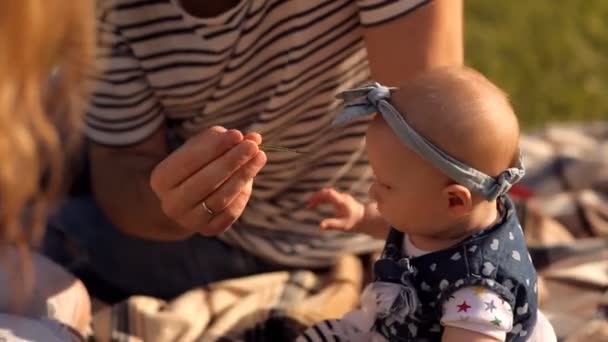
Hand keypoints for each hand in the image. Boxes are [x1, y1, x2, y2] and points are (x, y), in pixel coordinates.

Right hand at [150, 126, 266, 235]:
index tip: (237, 134)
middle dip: (232, 161)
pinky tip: (250, 178)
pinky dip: (242, 194)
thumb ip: (222, 139)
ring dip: (243, 176)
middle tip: (253, 146)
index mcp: (161, 178)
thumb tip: (252, 138)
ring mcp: (189, 220)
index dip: (215, 147)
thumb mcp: (201, 147)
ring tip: (259, 157)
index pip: (189, 161)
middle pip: (206, 181)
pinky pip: (230, 213)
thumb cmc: (196, 165)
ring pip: (220, 199)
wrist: (189, 199)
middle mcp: (171, 203)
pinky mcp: (208, 230)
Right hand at [307, 188, 364, 230]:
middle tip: (308, 205)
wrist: (365, 219)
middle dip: (316, 197)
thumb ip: (332, 225)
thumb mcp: (343, 226)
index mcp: (341, 201)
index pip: (327, 193)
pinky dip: (323, 199)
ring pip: (328, 194)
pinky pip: (330, 196)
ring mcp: (342, 197)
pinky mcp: (342, 199)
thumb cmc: (354, 222)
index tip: (311, 203)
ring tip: (311, 206)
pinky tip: (318, 204)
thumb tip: (320, 226)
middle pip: (326, 192)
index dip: (318, 196)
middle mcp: (341, 197)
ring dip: (319, 198)